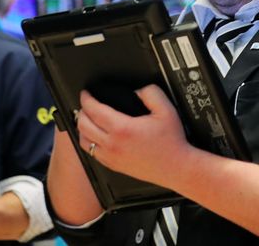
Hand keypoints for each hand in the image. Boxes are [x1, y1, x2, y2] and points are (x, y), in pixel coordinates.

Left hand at [76, 84, 191, 187]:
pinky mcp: (114, 166)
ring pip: (84, 141)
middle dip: (81, 110)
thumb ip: (150, 92)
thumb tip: (136, 90)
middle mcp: (113, 144)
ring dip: (82, 128)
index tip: (86, 93)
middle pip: (83, 125)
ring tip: (86, 119)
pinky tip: (94, 136)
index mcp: (123, 129)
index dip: (86, 99)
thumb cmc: (171, 142)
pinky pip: (92, 153)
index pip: (94, 110)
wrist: (176, 167)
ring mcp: (111, 157)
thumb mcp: (166, 109)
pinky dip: (89, 142)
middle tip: (86, 103)